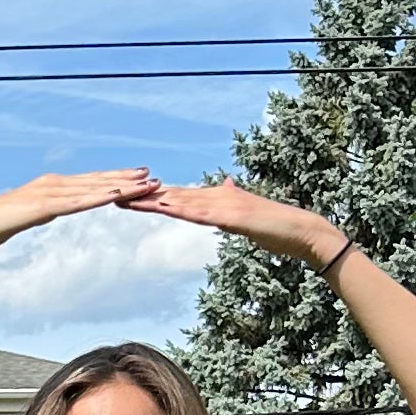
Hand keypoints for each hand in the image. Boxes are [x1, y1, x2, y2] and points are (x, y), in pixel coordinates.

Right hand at [0, 166, 161, 254]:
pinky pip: (76, 203)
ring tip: (145, 184)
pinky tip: (115, 196)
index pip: (90, 182)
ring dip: (120, 187)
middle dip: (126, 179)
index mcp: (51, 187)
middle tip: (153, 176)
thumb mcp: (28, 215)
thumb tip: (54, 210)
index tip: (138, 177)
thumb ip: (45, 210)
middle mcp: (53, 184)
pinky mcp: (43, 206)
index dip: (115, 179)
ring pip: (92, 189)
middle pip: (97, 181)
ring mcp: (49, 193)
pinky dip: (97, 198)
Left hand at [144, 176, 338, 257]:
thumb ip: (234, 200)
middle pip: (174, 196)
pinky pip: (203, 214)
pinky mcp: (233, 216)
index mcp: (219, 197)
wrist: (300, 231)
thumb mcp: (247, 214)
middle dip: (144, 196)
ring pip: (183, 202)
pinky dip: (184, 211)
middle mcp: (218, 196)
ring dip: (155, 201)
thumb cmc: (275, 227)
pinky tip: (167, 209)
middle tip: (115, 194)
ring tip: (129, 199)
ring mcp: (226, 204)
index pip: (179, 197)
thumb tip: (228, 184)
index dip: (153, 195)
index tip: (129, 194)